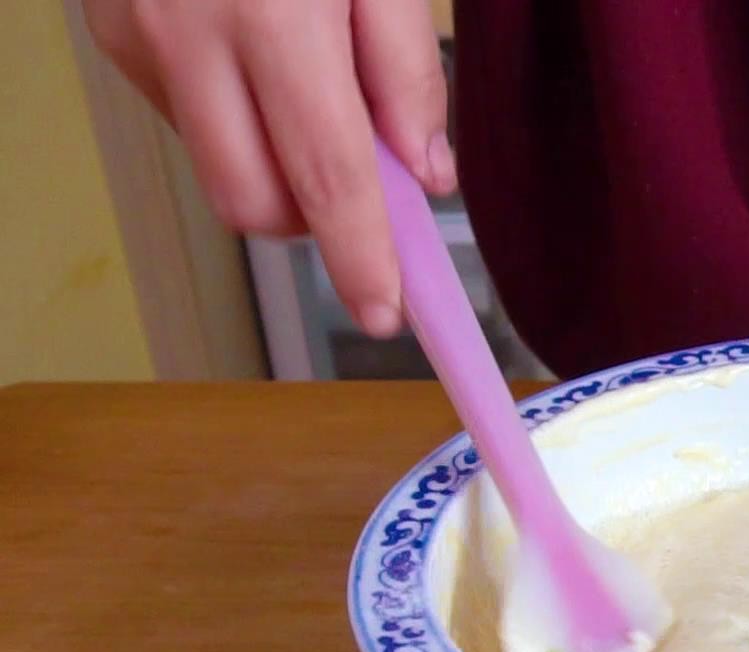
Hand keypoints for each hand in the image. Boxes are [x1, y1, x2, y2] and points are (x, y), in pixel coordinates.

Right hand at [81, 0, 453, 336]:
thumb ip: (408, 69)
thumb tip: (425, 175)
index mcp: (273, 18)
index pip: (327, 179)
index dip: (361, 258)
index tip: (387, 313)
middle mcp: (190, 38)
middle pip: (255, 205)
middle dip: (317, 224)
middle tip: (366, 184)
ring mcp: (137, 39)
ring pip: (216, 169)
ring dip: (275, 167)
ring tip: (311, 92)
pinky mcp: (110, 34)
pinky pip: (185, 118)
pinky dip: (234, 117)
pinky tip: (255, 53)